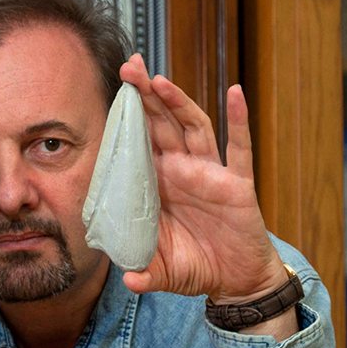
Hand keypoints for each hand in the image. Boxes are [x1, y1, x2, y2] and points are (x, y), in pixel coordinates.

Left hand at [119, 54, 287, 302]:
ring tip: (158, 80)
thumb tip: (127, 279)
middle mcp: (180, 171)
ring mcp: (209, 173)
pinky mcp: (237, 184)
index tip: (107, 92)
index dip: (125, 118)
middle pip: (160, 124)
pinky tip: (236, 92)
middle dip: (144, 96)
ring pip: (192, 128)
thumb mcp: (161, 270)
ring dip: (177, 102)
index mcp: (156, 185)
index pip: (136, 143)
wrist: (233, 281)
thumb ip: (142, 270)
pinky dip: (239, 119)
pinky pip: (239, 147)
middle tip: (127, 66)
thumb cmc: (193, 266)